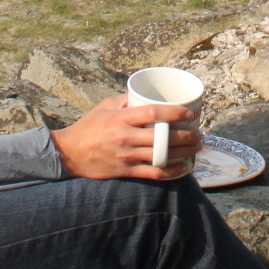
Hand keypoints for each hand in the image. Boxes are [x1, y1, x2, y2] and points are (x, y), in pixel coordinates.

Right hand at [51, 97, 203, 181]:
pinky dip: (172, 172)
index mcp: (122, 118)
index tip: (190, 114)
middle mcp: (125, 137)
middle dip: (186, 136)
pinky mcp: (125, 172)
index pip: (154, 113)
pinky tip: (185, 168)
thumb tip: (146, 95)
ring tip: (196, 149)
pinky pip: (153, 174)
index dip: (176, 113)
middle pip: (163, 137)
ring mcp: (126, 156)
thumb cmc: (88, 127)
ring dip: (184, 153)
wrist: (68, 154)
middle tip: (199, 134)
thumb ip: (126, 100)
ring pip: (162, 156)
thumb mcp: (104, 107)